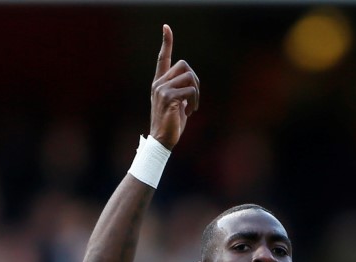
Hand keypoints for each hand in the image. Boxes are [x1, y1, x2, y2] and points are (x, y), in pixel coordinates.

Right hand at [149, 24, 199, 148]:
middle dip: (195, 79)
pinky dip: (195, 101)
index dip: (166, 42)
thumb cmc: (171, 123)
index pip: (163, 58)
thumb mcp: (177, 103)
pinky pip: (190, 90)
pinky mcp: (168, 98)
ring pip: (189, 77)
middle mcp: (158, 83)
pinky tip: (190, 111)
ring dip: (197, 92)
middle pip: (184, 65)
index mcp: (160, 82)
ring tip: (193, 106)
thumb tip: (192, 84)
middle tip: (195, 97)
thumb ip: (182, 91)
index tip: (166, 27)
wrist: (162, 140)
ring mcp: (162, 89)